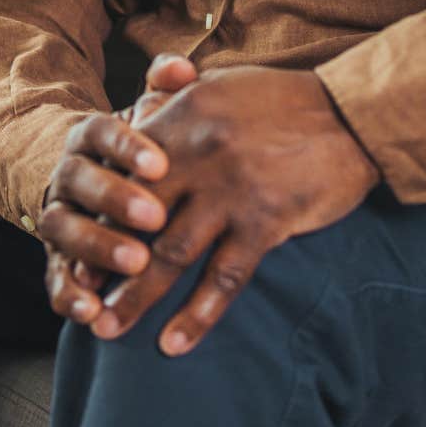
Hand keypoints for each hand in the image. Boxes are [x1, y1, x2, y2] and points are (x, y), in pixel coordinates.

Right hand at [40, 54, 198, 324]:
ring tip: (136, 264)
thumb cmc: (138, 151)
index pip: (101, 132)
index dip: (127, 148)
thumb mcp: (150, 118)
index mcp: (88, 136)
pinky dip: (69, 295)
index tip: (160, 164)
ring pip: (63, 229)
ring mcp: (56, 216)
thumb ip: (164, 91)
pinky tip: (93, 312)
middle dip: (115, 199)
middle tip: (156, 218)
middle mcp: (65, 173)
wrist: (87, 179)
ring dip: (97, 246)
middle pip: (80, 181)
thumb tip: (181, 67)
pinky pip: (54, 278)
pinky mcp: (55, 258)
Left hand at [94, 65, 379, 356]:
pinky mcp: (266, 221)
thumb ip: (173, 99)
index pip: (121, 172)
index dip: (93, 213)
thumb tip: (136, 116)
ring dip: (135, 298)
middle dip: (100, 263)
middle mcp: (198, 154)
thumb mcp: (219, 83)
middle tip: (78, 298)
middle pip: (133, 219)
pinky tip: (174, 343)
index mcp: (182, 117)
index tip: (73, 246)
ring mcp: (232, 191)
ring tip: (108, 329)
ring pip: (170, 255)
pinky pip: (225, 277)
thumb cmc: (283, 100)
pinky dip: (197, 314)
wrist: (352, 113)